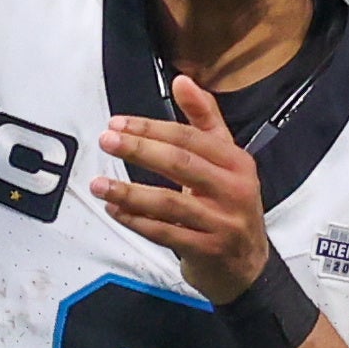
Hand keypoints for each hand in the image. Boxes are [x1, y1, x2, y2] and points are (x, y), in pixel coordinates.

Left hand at [97, 76, 272, 303]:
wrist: (248, 266)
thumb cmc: (229, 206)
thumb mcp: (226, 160)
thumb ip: (204, 120)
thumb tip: (182, 80)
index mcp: (236, 162)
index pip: (190, 138)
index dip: (153, 129)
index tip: (119, 123)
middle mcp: (233, 190)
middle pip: (181, 164)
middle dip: (140, 150)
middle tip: (107, 141)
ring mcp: (221, 223)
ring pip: (169, 203)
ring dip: (129, 192)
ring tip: (99, 184)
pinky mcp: (207, 250)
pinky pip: (165, 234)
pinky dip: (137, 222)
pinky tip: (115, 211)